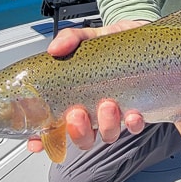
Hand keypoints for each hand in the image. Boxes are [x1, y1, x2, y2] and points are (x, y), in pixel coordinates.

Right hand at [25, 19, 148, 154]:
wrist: (145, 37)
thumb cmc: (114, 44)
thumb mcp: (90, 37)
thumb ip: (71, 39)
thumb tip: (55, 48)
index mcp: (76, 98)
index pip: (54, 126)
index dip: (42, 139)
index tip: (35, 144)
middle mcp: (94, 111)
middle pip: (81, 137)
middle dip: (78, 131)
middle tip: (77, 113)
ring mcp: (116, 114)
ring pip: (107, 135)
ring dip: (106, 125)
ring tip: (108, 104)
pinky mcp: (138, 112)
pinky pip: (135, 127)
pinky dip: (133, 123)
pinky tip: (133, 113)